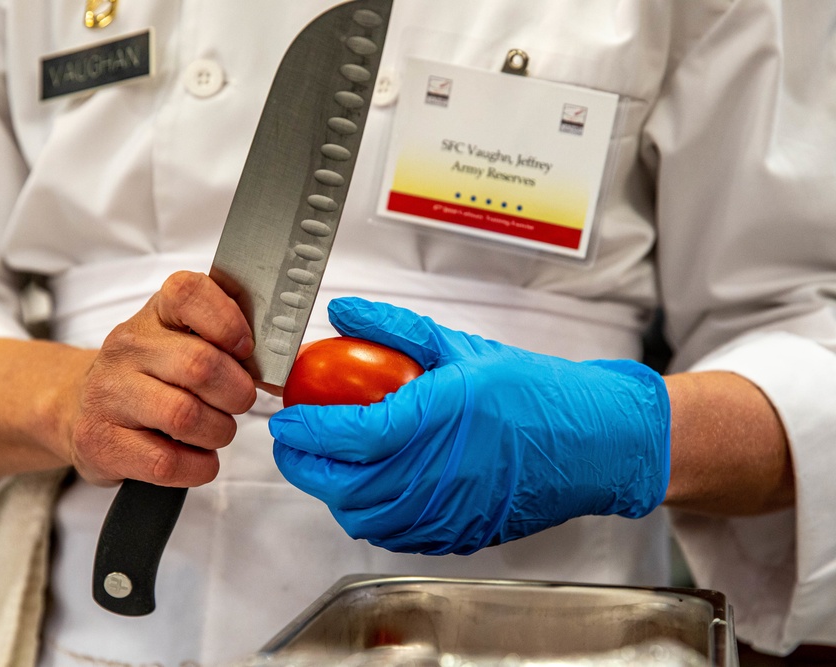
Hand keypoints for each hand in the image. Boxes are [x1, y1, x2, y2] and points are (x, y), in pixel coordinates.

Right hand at [70, 271, 256, 486]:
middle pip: (200, 365)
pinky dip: (197, 467)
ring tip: (215, 431)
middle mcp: (127, 347)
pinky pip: (166, 462)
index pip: (190, 293)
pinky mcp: (101, 442)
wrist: (80, 408)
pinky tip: (197, 459)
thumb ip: (231, 345)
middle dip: (237, 393)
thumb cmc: (152, 376)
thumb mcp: (185, 343)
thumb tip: (280, 370)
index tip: (245, 348)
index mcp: (156, 313)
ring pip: (185, 416)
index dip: (228, 321)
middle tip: (237, 402)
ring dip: (219, 432)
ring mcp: (109, 394)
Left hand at [270, 298, 670, 554]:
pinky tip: (368, 490)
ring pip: (363, 517)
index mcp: (437, 419)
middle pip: (345, 485)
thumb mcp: (459, 346)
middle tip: (293, 443)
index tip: (286, 418)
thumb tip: (343, 313)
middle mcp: (438, 472)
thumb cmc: (532, 393)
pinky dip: (368, 514)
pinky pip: (394, 535)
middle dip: (303, 466)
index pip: (349, 435)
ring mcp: (448, 511)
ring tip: (327, 465)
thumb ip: (394, 329)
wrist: (590, 441)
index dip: (306, 431)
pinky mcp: (457, 534)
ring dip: (332, 493)